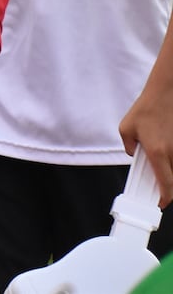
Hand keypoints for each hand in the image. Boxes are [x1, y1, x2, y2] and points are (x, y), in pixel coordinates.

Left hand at [121, 78, 172, 206]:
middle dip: (166, 186)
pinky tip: (162, 142)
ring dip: (168, 168)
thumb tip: (133, 155)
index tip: (159, 202)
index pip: (166, 185)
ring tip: (157, 152)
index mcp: (157, 152)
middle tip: (156, 186)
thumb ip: (128, 146)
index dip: (164, 198)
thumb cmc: (147, 108)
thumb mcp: (126, 128)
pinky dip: (170, 156)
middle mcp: (172, 153)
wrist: (167, 93)